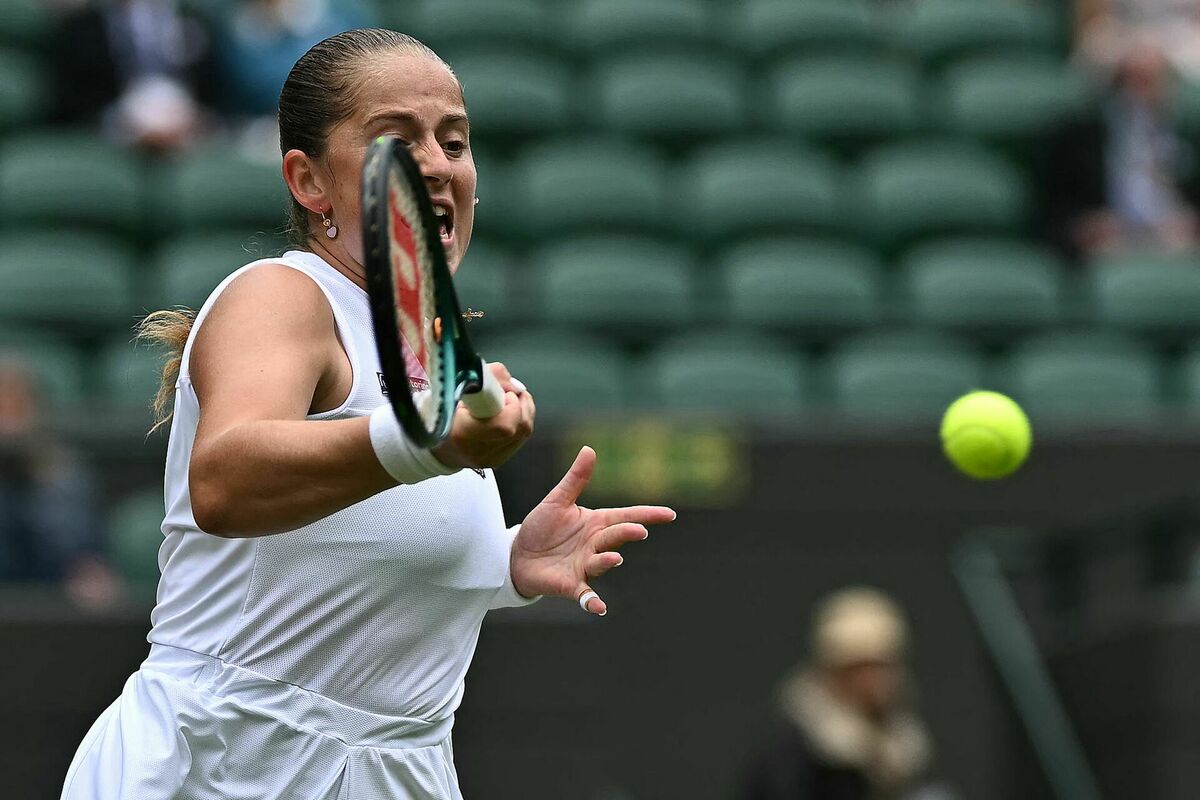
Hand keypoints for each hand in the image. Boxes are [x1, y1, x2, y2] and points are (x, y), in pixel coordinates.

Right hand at [433, 362, 534, 468]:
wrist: (436, 443)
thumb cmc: (442, 411)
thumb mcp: (456, 386)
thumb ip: (486, 377)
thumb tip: (514, 384)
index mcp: (462, 433)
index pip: (504, 425)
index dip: (511, 406)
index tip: (502, 392)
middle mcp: (478, 451)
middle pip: (520, 427)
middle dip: (521, 404)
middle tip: (509, 392)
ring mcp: (490, 459)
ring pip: (525, 432)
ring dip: (524, 410)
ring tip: (510, 399)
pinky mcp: (498, 460)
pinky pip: (521, 438)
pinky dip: (521, 421)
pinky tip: (510, 412)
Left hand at [510, 446, 675, 614]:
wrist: (517, 554)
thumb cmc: (541, 527)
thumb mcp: (557, 500)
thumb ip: (575, 478)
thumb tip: (589, 449)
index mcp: (596, 522)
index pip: (627, 516)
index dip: (648, 515)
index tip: (670, 514)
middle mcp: (596, 545)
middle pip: (616, 537)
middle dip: (627, 534)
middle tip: (638, 530)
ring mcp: (586, 566)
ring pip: (602, 563)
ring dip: (608, 561)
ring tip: (613, 557)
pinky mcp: (571, 585)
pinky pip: (585, 595)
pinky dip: (592, 602)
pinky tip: (599, 607)